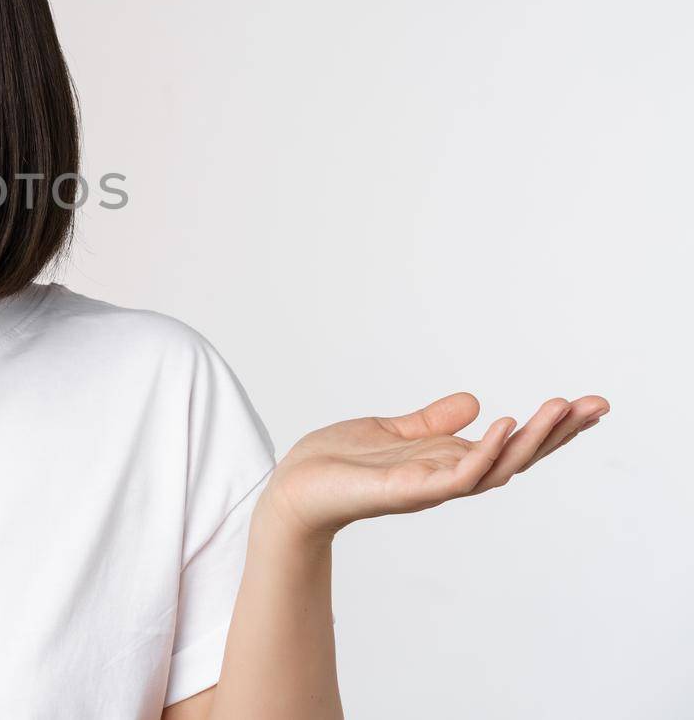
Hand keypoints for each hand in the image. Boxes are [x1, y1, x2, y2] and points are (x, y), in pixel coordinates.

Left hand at [259, 391, 610, 541]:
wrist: (293, 489)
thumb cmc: (337, 465)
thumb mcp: (391, 431)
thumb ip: (431, 422)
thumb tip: (472, 400)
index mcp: (447, 461)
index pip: (511, 444)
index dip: (550, 428)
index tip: (588, 406)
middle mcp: (448, 477)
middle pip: (517, 456)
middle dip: (558, 433)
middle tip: (597, 405)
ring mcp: (430, 486)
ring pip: (496, 465)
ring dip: (532, 438)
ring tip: (560, 409)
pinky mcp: (406, 490)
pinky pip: (455, 475)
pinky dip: (482, 451)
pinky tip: (501, 424)